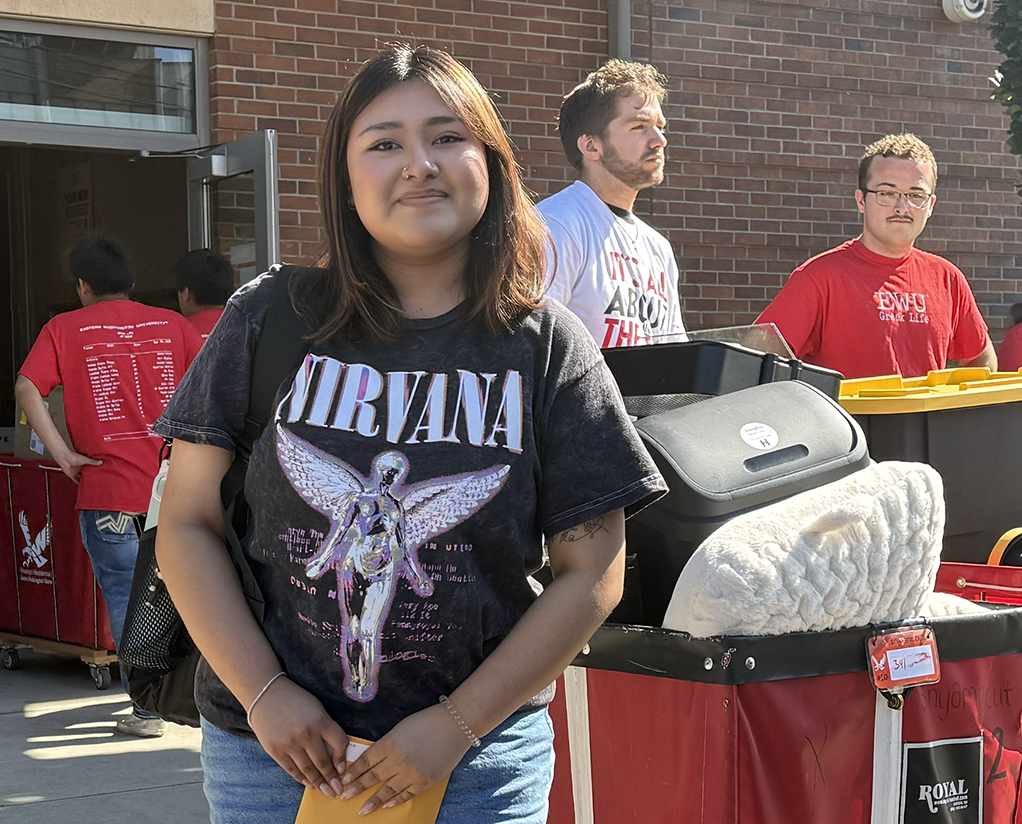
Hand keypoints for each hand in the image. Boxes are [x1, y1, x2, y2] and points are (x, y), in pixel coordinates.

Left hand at [58, 451, 101, 483]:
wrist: (65, 458)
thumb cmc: (74, 457)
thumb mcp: (85, 460)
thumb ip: (93, 462)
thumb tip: (101, 462)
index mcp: (84, 464)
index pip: (91, 468)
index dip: (94, 471)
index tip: (99, 473)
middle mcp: (81, 468)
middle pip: (87, 474)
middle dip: (90, 476)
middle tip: (96, 480)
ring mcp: (77, 472)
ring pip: (82, 478)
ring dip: (85, 480)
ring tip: (91, 484)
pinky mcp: (73, 476)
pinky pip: (77, 481)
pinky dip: (79, 483)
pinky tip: (83, 486)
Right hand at [247, 676, 350, 797]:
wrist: (266, 693)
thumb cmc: (295, 700)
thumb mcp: (317, 708)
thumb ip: (326, 728)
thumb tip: (334, 754)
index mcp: (321, 720)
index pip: (339, 744)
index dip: (342, 759)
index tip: (343, 770)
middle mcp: (306, 733)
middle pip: (323, 762)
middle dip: (332, 779)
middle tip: (337, 790)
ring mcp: (290, 743)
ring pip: (308, 770)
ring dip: (318, 783)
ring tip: (326, 791)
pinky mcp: (275, 750)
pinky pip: (292, 770)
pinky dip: (301, 779)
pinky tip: (309, 783)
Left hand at [340, 703, 471, 813]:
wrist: (455, 724)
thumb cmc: (428, 721)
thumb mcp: (401, 728)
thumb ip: (387, 744)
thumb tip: (374, 758)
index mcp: (389, 744)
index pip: (366, 761)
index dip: (354, 772)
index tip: (344, 780)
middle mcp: (398, 761)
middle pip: (372, 777)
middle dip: (356, 788)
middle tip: (344, 796)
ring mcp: (411, 773)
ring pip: (387, 790)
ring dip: (373, 801)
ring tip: (362, 810)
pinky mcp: (425, 781)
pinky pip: (407, 794)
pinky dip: (396, 800)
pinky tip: (387, 805)